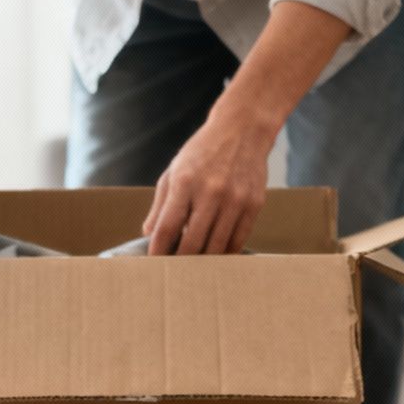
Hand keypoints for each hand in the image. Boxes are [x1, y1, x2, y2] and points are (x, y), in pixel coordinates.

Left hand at [142, 1, 352, 255]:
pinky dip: (225, 253)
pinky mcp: (254, 205)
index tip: (154, 265)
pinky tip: (217, 256)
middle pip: (192, 244)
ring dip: (203, 261)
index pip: (166, 228)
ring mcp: (235, 199)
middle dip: (180, 262)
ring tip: (194, 267)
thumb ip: (160, 206)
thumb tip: (149, 236)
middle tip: (175, 272)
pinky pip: (238, 241)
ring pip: (216, 247)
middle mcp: (211, 192)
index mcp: (185, 182)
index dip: (158, 252)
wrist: (243, 131)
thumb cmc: (202, 153)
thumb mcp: (174, 172)